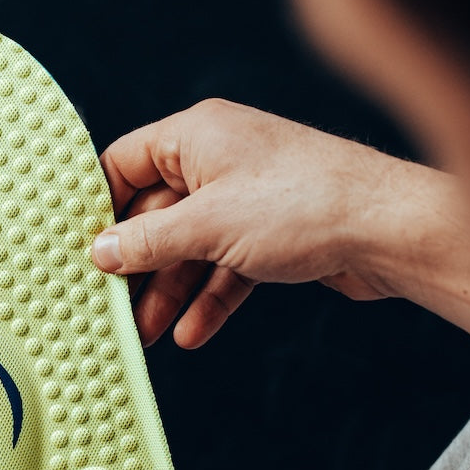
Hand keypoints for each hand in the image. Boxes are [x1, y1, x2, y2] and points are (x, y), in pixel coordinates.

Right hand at [92, 99, 419, 347]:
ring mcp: (247, 198)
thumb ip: (147, 242)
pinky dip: (210, 299)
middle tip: (111, 306)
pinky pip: (226, 267)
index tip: (78, 247)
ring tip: (147, 333)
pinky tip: (193, 333)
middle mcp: (220, 161)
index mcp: (197, 135)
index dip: (100, 206)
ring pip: (191, 248)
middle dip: (136, 265)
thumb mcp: (207, 226)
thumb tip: (101, 252)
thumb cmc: (305, 204)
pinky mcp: (272, 234)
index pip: (126, 163)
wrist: (390, 230)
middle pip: (156, 215)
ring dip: (169, 292)